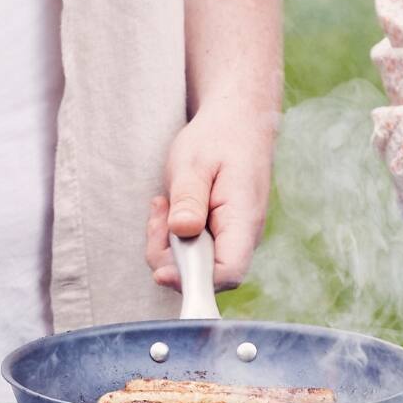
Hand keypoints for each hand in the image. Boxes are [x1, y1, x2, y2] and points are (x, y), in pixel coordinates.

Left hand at [145, 100, 275, 294]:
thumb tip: (183, 232)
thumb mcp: (195, 163)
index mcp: (243, 219)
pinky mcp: (221, 233)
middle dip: (171, 256)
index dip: (195, 281)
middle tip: (158, 216)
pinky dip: (174, 234)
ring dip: (169, 242)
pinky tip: (170, 207)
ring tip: (163, 204)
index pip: (229, 272)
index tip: (163, 270)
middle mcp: (243, 236)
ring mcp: (233, 236)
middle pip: (207, 275)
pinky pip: (195, 249)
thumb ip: (189, 199)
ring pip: (197, 263)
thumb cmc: (220, 137)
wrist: (239, 121)